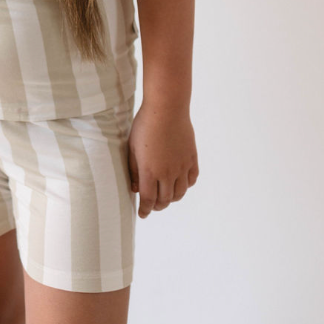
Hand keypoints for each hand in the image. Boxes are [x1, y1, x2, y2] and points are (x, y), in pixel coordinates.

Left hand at [126, 101, 198, 217]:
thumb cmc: (145, 125)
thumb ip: (134, 170)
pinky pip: (191, 180)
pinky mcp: (192, 159)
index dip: (145, 210)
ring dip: (171, 199)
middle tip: (152, 205)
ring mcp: (181, 167)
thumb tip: (136, 189)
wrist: (167, 109)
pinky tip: (179, 183)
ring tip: (165, 196)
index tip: (142, 214)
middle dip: (157, 206)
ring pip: (179, 193)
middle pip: (164, 200)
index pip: (148, 199)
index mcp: (149, 171)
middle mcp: (167, 173)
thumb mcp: (132, 148)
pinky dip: (185, 186)